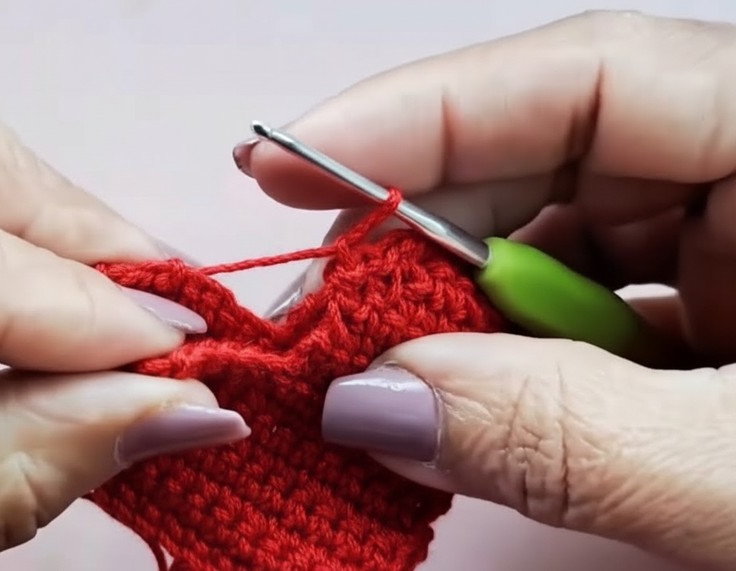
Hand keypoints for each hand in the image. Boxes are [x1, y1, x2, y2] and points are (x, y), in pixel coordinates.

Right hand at [237, 11, 735, 570]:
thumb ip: (568, 433)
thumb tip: (372, 402)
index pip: (587, 76)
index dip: (419, 116)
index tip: (283, 172)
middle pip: (546, 162)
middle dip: (415, 244)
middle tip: (312, 325)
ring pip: (549, 250)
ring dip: (449, 321)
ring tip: (364, 382)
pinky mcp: (716, 326)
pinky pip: (577, 320)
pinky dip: (504, 370)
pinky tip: (447, 409)